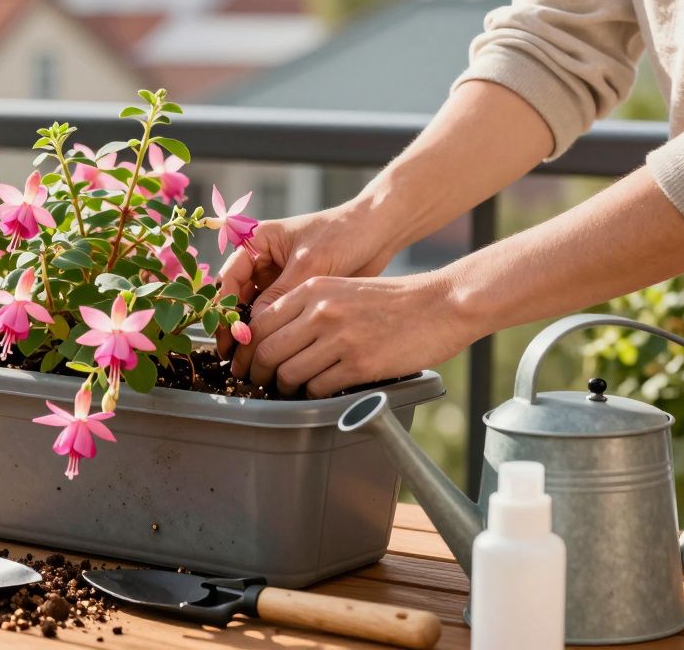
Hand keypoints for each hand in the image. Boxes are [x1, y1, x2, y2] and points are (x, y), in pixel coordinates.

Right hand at [215, 203, 395, 358]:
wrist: (378, 234)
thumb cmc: (343, 234)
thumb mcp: (309, 264)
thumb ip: (279, 294)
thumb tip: (252, 329)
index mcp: (257, 243)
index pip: (230, 279)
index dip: (224, 308)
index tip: (230, 336)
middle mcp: (261, 262)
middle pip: (236, 299)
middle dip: (234, 327)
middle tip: (233, 358)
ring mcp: (277, 279)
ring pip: (254, 312)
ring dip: (252, 335)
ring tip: (250, 362)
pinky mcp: (294, 295)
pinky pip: (276, 318)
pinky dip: (273, 335)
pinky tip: (271, 354)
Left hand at [235, 272, 475, 397]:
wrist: (440, 305)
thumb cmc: (391, 299)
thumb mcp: (342, 288)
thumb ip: (308, 306)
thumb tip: (273, 337)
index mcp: (313, 288)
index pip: (260, 323)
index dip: (245, 349)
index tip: (243, 362)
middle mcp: (321, 311)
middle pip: (267, 351)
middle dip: (256, 373)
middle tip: (257, 383)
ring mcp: (340, 338)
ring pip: (289, 373)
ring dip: (283, 388)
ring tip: (287, 390)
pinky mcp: (359, 364)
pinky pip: (318, 388)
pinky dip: (312, 395)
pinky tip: (316, 392)